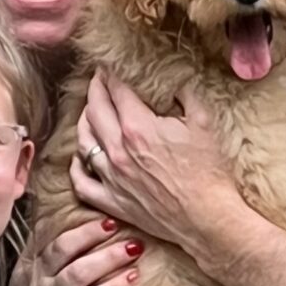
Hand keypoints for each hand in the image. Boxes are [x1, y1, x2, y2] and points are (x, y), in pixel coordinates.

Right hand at [30, 213, 143, 285]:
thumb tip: (87, 215)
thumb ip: (56, 248)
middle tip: (135, 246)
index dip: (86, 235)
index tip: (112, 224)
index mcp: (40, 271)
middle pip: (77, 273)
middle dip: (107, 258)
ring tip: (135, 275)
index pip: (61, 249)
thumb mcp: (38, 270)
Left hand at [72, 75, 246, 254]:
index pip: (116, 90)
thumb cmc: (209, 172)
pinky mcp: (113, 202)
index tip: (110, 67)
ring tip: (90, 111)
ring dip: (84, 121)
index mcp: (138, 127)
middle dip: (95, 89)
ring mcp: (112, 178)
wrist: (208, 219)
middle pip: (95, 110)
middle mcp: (118, 150)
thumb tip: (173, 80)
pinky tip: (81, 157)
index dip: (111, 74)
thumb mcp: (203, 122)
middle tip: (99, 80)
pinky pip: (82, 183)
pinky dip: (76, 167)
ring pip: (83, 142)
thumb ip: (184, 93)